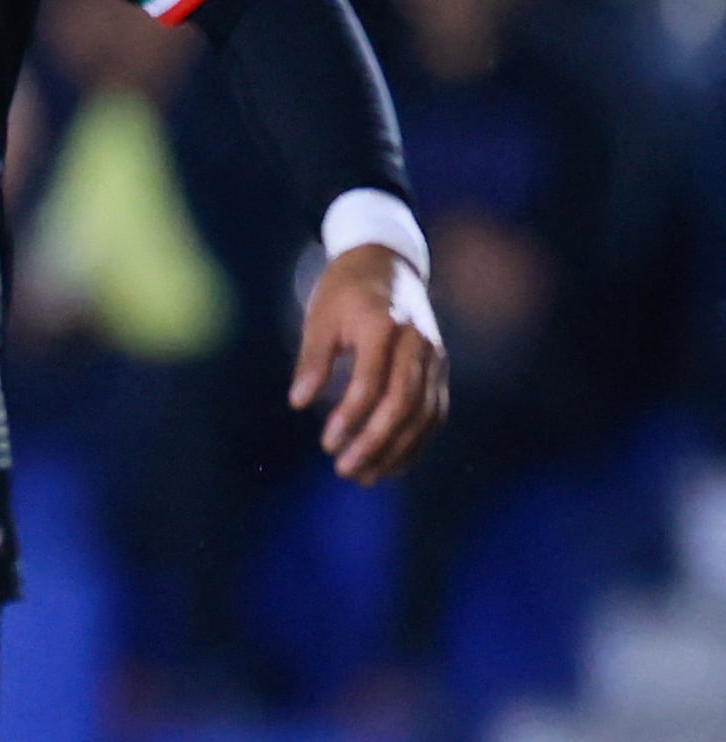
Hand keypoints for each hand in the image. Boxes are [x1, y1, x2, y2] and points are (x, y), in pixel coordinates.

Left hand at [293, 240, 450, 484]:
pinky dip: (416, 441)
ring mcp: (435, 357)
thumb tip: (299, 403)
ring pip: (424, 413)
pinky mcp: (441, 368)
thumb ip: (312, 360)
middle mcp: (418, 343)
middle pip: (404, 403)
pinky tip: (391, 464)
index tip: (327, 443)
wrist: (388, 264)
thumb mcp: (319, 318)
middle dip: (375, 442)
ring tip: (365, 476)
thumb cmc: (345, 293)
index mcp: (385, 326)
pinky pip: (435, 411)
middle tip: (344, 470)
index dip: (351, 417)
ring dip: (397, 450)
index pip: (372, 382)